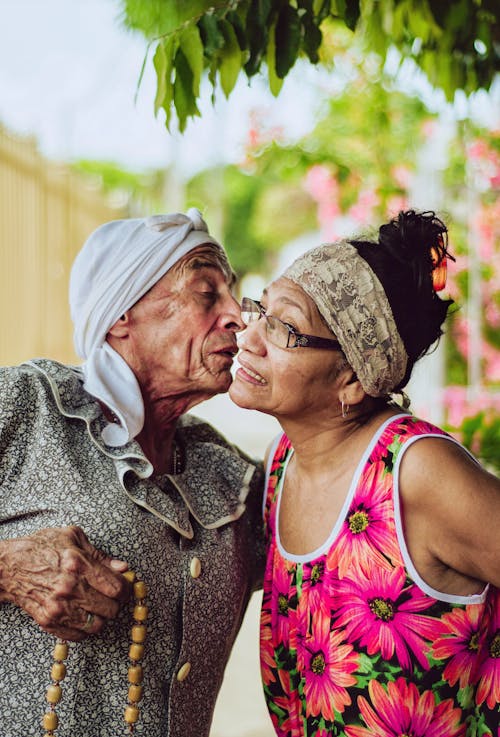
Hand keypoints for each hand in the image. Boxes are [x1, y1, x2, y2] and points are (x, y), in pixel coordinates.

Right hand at [0, 526, 130, 640]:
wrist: (9, 566)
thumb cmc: (42, 547)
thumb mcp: (74, 537)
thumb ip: (100, 555)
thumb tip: (123, 568)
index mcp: (78, 564)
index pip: (116, 588)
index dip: (126, 589)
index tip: (125, 587)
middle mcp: (69, 588)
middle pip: (110, 609)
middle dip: (115, 603)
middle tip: (110, 596)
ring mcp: (58, 608)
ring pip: (97, 625)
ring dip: (101, 617)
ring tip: (95, 605)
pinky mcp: (48, 622)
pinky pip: (78, 635)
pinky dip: (85, 628)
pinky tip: (81, 613)